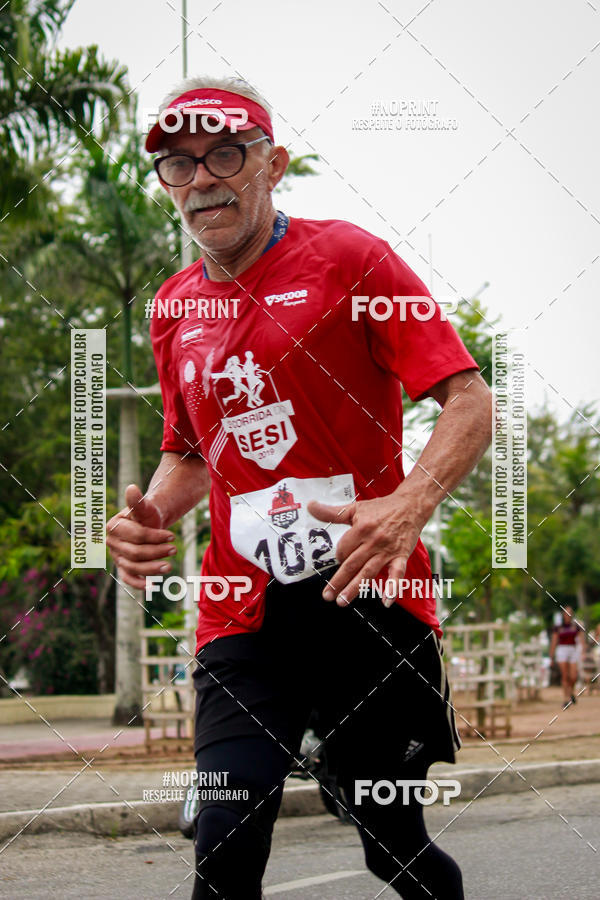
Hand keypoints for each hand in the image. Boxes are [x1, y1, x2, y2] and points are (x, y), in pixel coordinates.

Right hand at [106, 484, 175, 588]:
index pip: (136, 535)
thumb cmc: (147, 513)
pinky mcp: (123, 567)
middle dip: (156, 552)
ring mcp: (116, 556)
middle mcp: (111, 543)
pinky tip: (150, 587)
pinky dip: (137, 584)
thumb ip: (138, 501)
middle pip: (135, 553)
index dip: (155, 537)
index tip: (172, 536)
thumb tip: (132, 488)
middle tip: (174, 549)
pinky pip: (127, 578)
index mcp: (114, 526)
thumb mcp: (146, 507)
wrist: (148, 522)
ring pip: (133, 567)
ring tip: (169, 566)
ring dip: (151, 568)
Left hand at [307, 492, 423, 606]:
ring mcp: (387, 550)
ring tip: (343, 601)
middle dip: (338, 581)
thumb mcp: (355, 508)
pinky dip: (392, 588)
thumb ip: (331, 512)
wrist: (410, 506)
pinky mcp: (401, 556)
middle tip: (328, 596)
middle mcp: (373, 541)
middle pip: (352, 564)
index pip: (343, 549)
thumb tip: (310, 506)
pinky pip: (397, 574)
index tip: (340, 558)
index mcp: (361, 529)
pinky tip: (386, 601)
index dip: (339, 555)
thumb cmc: (382, 508)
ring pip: (368, 572)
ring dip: (355, 588)